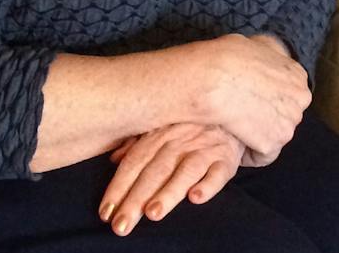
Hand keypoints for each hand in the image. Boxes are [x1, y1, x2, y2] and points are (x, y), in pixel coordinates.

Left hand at [98, 123, 243, 235]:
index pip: (135, 162)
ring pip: (185, 171)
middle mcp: (181, 140)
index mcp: (161, 134)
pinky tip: (196, 198)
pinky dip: (208, 185)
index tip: (106, 213)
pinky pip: (218, 172)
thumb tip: (113, 160)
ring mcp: (205, 148)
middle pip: (155, 171)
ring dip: (169, 192)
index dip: (118, 187)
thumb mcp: (165, 128)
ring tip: (153, 213)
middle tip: (122, 225)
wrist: (233, 113)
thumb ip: (139, 143)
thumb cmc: (192, 126)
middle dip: (137, 198)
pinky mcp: (227, 159)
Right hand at [193, 33, 310, 165]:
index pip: (288, 95)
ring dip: (257, 137)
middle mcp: (300, 98)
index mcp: (297, 74)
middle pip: (285, 116)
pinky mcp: (273, 143)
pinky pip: (262, 156)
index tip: (251, 102)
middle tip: (242, 117)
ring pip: (275, 136)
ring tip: (236, 129)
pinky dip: (249, 155)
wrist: (214, 78)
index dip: (268, 101)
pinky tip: (235, 143)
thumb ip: (269, 52)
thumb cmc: (227, 58)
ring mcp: (289, 122)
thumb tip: (267, 52)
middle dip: (266, 119)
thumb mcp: (256, 43)